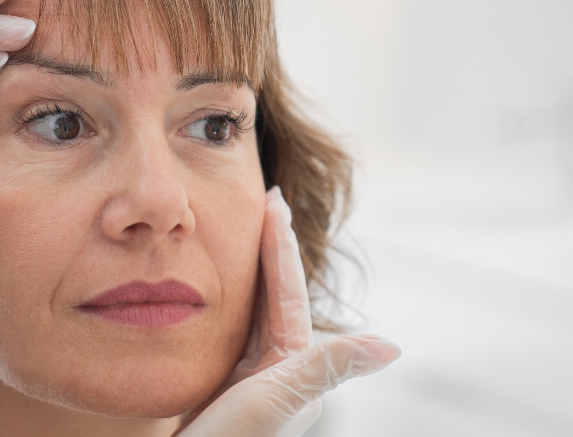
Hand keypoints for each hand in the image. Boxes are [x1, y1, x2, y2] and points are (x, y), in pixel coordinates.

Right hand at [175, 186, 400, 435]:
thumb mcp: (272, 405)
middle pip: (273, 293)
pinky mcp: (222, 383)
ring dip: (249, 268)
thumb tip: (391, 345)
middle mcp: (277, 367)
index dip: (279, 244)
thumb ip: (322, 371)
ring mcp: (250, 375)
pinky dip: (227, 299)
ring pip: (253, 308)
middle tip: (262, 201)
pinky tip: (214, 287)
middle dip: (268, 247)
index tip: (272, 199)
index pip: (285, 290)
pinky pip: (230, 327)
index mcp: (291, 365)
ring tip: (243, 232)